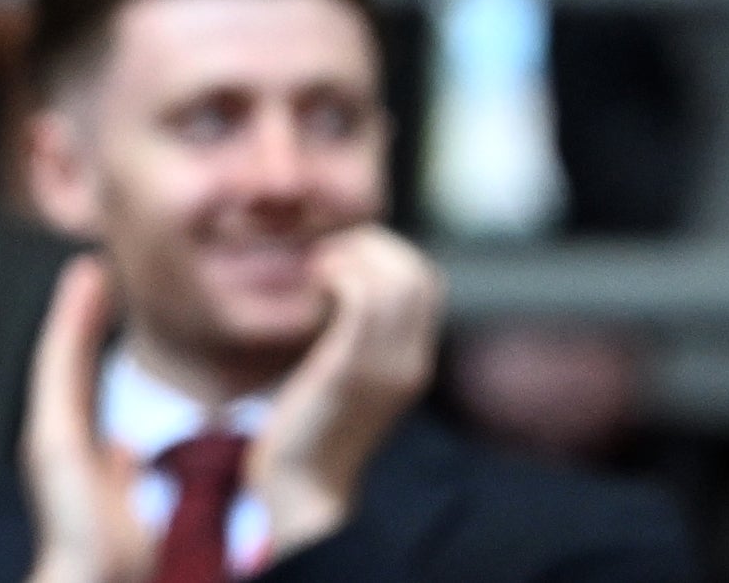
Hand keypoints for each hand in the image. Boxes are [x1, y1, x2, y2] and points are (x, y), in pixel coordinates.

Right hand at [20, 256, 148, 582]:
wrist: (91, 579)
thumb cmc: (118, 557)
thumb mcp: (129, 506)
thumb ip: (124, 473)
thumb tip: (127, 451)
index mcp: (76, 452)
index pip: (82, 387)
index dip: (87, 344)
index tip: (100, 305)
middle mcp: (56, 436)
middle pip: (67, 363)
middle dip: (77, 319)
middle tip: (92, 271)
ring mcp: (49, 433)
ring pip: (61, 356)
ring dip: (73, 312)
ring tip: (89, 269)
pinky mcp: (50, 433)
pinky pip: (61, 363)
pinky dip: (72, 323)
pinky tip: (84, 286)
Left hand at [247, 227, 441, 554]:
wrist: (301, 484)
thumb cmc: (308, 421)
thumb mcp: (344, 370)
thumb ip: (353, 332)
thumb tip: (338, 278)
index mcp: (413, 360)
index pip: (426, 280)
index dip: (385, 250)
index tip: (339, 253)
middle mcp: (411, 361)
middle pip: (418, 271)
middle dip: (370, 244)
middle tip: (324, 254)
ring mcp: (386, 366)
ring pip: (396, 277)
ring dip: (352, 255)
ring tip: (316, 269)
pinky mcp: (351, 369)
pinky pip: (362, 299)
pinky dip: (337, 273)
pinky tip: (311, 284)